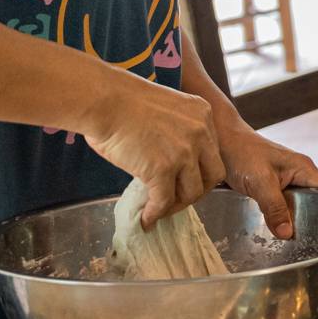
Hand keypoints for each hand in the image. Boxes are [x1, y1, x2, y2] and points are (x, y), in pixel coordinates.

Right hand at [79, 73, 225, 229]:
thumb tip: (166, 159)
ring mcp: (184, 152)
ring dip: (177, 205)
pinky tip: (146, 218)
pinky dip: (155, 214)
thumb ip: (175, 131)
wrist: (104, 100)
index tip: (184, 178)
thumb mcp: (164, 109)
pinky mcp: (163, 169)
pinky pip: (164, 201)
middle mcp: (200, 133)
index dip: (200, 169)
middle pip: (213, 174)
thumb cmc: (121, 100)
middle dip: (197, 190)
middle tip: (178, 198)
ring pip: (192, 192)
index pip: (212, 151)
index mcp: (201, 114)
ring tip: (160, 209)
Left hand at [218, 123, 317, 240]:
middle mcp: (298, 174)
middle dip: (309, 220)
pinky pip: (282, 204)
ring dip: (291, 219)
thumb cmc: (241, 152)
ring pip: (296, 205)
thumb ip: (274, 208)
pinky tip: (272, 226)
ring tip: (288, 239)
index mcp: (304, 168)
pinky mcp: (272, 186)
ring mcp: (285, 180)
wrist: (220, 140)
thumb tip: (287, 233)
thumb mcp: (260, 182)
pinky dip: (278, 215)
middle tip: (304, 241)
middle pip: (314, 202)